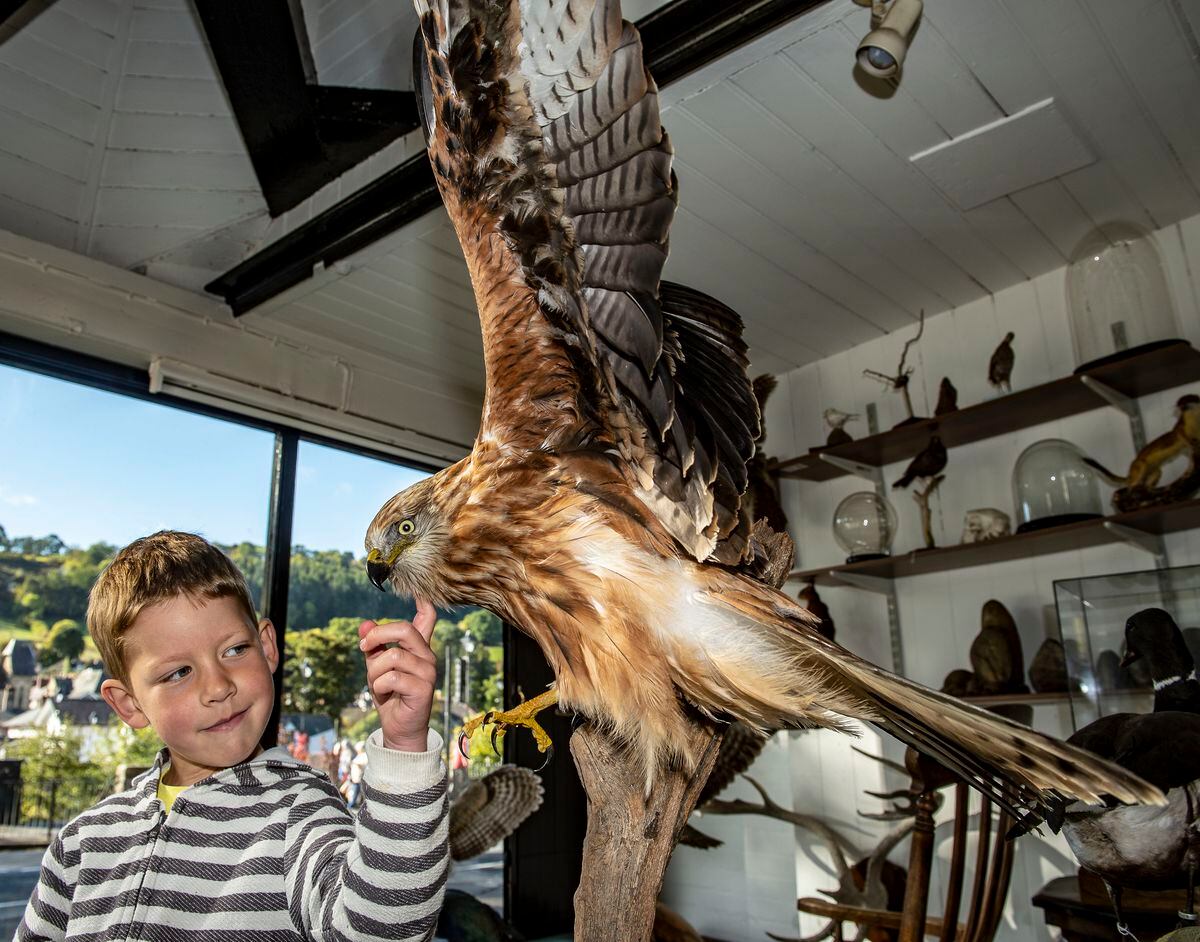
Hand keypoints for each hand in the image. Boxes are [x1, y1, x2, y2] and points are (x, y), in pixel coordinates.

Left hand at [359, 597, 436, 751]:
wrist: (399, 728)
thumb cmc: (389, 694)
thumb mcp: (376, 666)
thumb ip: (373, 645)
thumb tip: (364, 624)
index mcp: (417, 647)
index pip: (428, 618)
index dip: (424, 601)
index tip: (419, 590)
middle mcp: (426, 655)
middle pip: (404, 629)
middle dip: (377, 635)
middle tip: (364, 647)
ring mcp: (427, 671)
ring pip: (392, 656)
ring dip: (374, 671)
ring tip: (376, 683)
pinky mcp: (423, 688)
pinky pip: (391, 677)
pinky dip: (378, 686)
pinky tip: (384, 694)